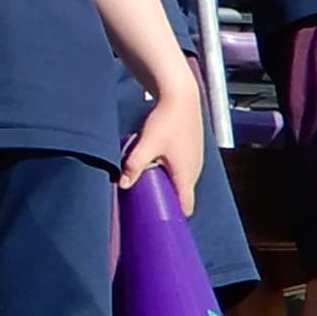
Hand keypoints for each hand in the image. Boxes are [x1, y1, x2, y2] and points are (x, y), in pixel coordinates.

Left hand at [121, 91, 207, 208]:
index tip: (156, 219)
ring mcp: (195, 160)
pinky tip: (154, 164)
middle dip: (164, 198)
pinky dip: (168, 170)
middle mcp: (194, 170)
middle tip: (144, 200)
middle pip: (181, 194)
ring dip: (165, 183)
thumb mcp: (147, 144)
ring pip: (180, 180)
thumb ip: (134, 165)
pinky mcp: (190, 150)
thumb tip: (122, 185)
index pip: (185, 206)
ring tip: (146, 182)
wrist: (180, 96)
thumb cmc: (166, 120)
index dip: (173, 214)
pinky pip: (180, 168)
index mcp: (186, 175)